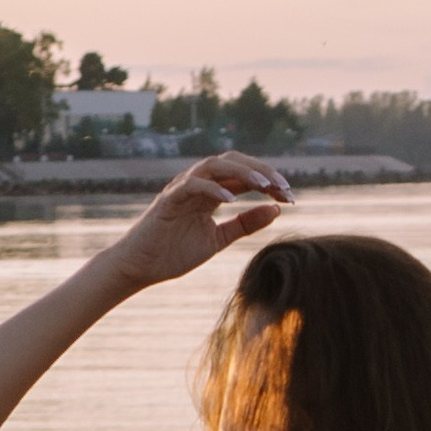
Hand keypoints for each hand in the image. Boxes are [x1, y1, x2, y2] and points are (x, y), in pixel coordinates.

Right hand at [109, 152, 292, 288]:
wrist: (140, 268)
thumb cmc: (174, 252)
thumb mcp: (218, 239)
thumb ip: (245, 224)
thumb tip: (277, 209)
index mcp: (211, 193)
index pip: (244, 177)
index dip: (269, 181)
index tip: (290, 196)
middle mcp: (198, 185)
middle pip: (232, 162)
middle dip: (261, 170)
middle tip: (284, 186)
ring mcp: (182, 189)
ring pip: (213, 166)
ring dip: (241, 171)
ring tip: (264, 183)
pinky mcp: (168, 200)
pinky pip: (192, 185)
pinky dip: (212, 188)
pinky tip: (232, 199)